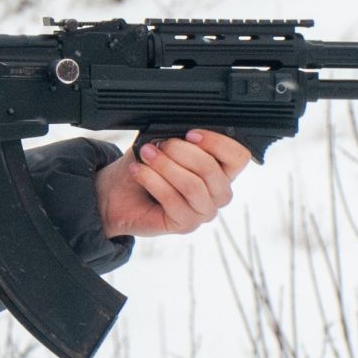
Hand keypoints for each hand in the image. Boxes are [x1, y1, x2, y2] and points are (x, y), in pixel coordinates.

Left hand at [98, 129, 250, 237]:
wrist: (119, 193)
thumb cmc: (147, 166)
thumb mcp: (164, 144)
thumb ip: (180, 138)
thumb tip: (182, 132)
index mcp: (221, 170)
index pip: (238, 157)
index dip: (217, 142)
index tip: (190, 134)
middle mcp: (218, 193)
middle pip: (212, 170)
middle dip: (181, 152)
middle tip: (158, 144)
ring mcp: (204, 211)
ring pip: (193, 186)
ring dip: (166, 166)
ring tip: (146, 154)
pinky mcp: (186, 225)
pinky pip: (173, 200)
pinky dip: (152, 181)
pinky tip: (139, 171)